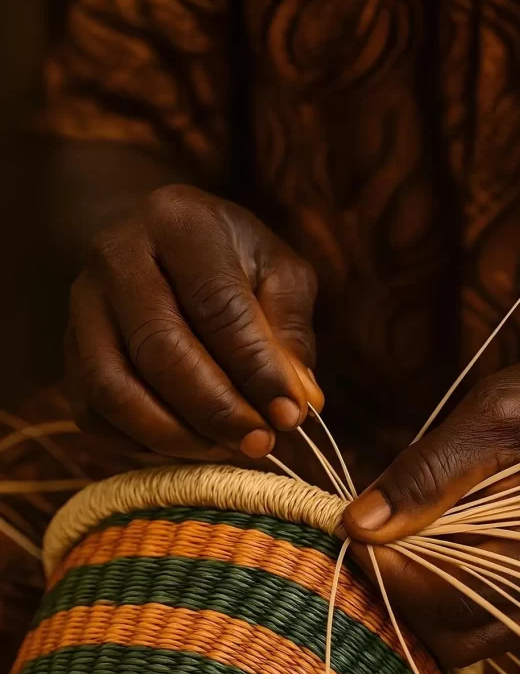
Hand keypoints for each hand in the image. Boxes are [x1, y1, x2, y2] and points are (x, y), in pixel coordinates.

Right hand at [65, 184, 323, 459]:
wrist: (158, 249)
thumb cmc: (232, 265)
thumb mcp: (278, 274)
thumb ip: (290, 331)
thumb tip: (298, 400)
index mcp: (178, 222)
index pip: (217, 305)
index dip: (256, 368)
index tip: (290, 415)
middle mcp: (115, 258)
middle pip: (160, 349)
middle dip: (216, 409)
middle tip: (260, 443)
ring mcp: (81, 308)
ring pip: (114, 388)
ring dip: (176, 435)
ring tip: (227, 451)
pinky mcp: (68, 355)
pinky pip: (95, 414)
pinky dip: (143, 445)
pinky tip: (190, 449)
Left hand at [344, 344, 519, 668]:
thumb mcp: (500, 410)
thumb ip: (431, 468)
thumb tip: (361, 523)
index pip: (452, 598)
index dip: (390, 572)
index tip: (352, 528)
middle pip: (451, 637)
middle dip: (396, 594)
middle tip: (365, 535)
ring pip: (461, 638)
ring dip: (414, 598)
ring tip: (391, 536)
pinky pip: (476, 619)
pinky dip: (436, 592)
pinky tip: (424, 542)